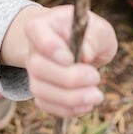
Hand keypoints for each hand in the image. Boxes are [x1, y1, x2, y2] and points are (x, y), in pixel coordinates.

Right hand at [1, 5, 117, 117]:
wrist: (81, 47)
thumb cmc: (90, 34)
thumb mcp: (98, 28)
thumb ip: (93, 37)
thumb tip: (85, 54)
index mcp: (43, 25)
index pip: (36, 32)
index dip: (52, 48)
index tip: (73, 58)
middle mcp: (33, 49)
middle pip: (38, 67)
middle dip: (69, 78)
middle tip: (95, 77)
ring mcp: (34, 72)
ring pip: (40, 90)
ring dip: (70, 98)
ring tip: (96, 96)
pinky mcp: (41, 91)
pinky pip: (46, 105)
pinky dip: (67, 109)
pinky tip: (87, 104)